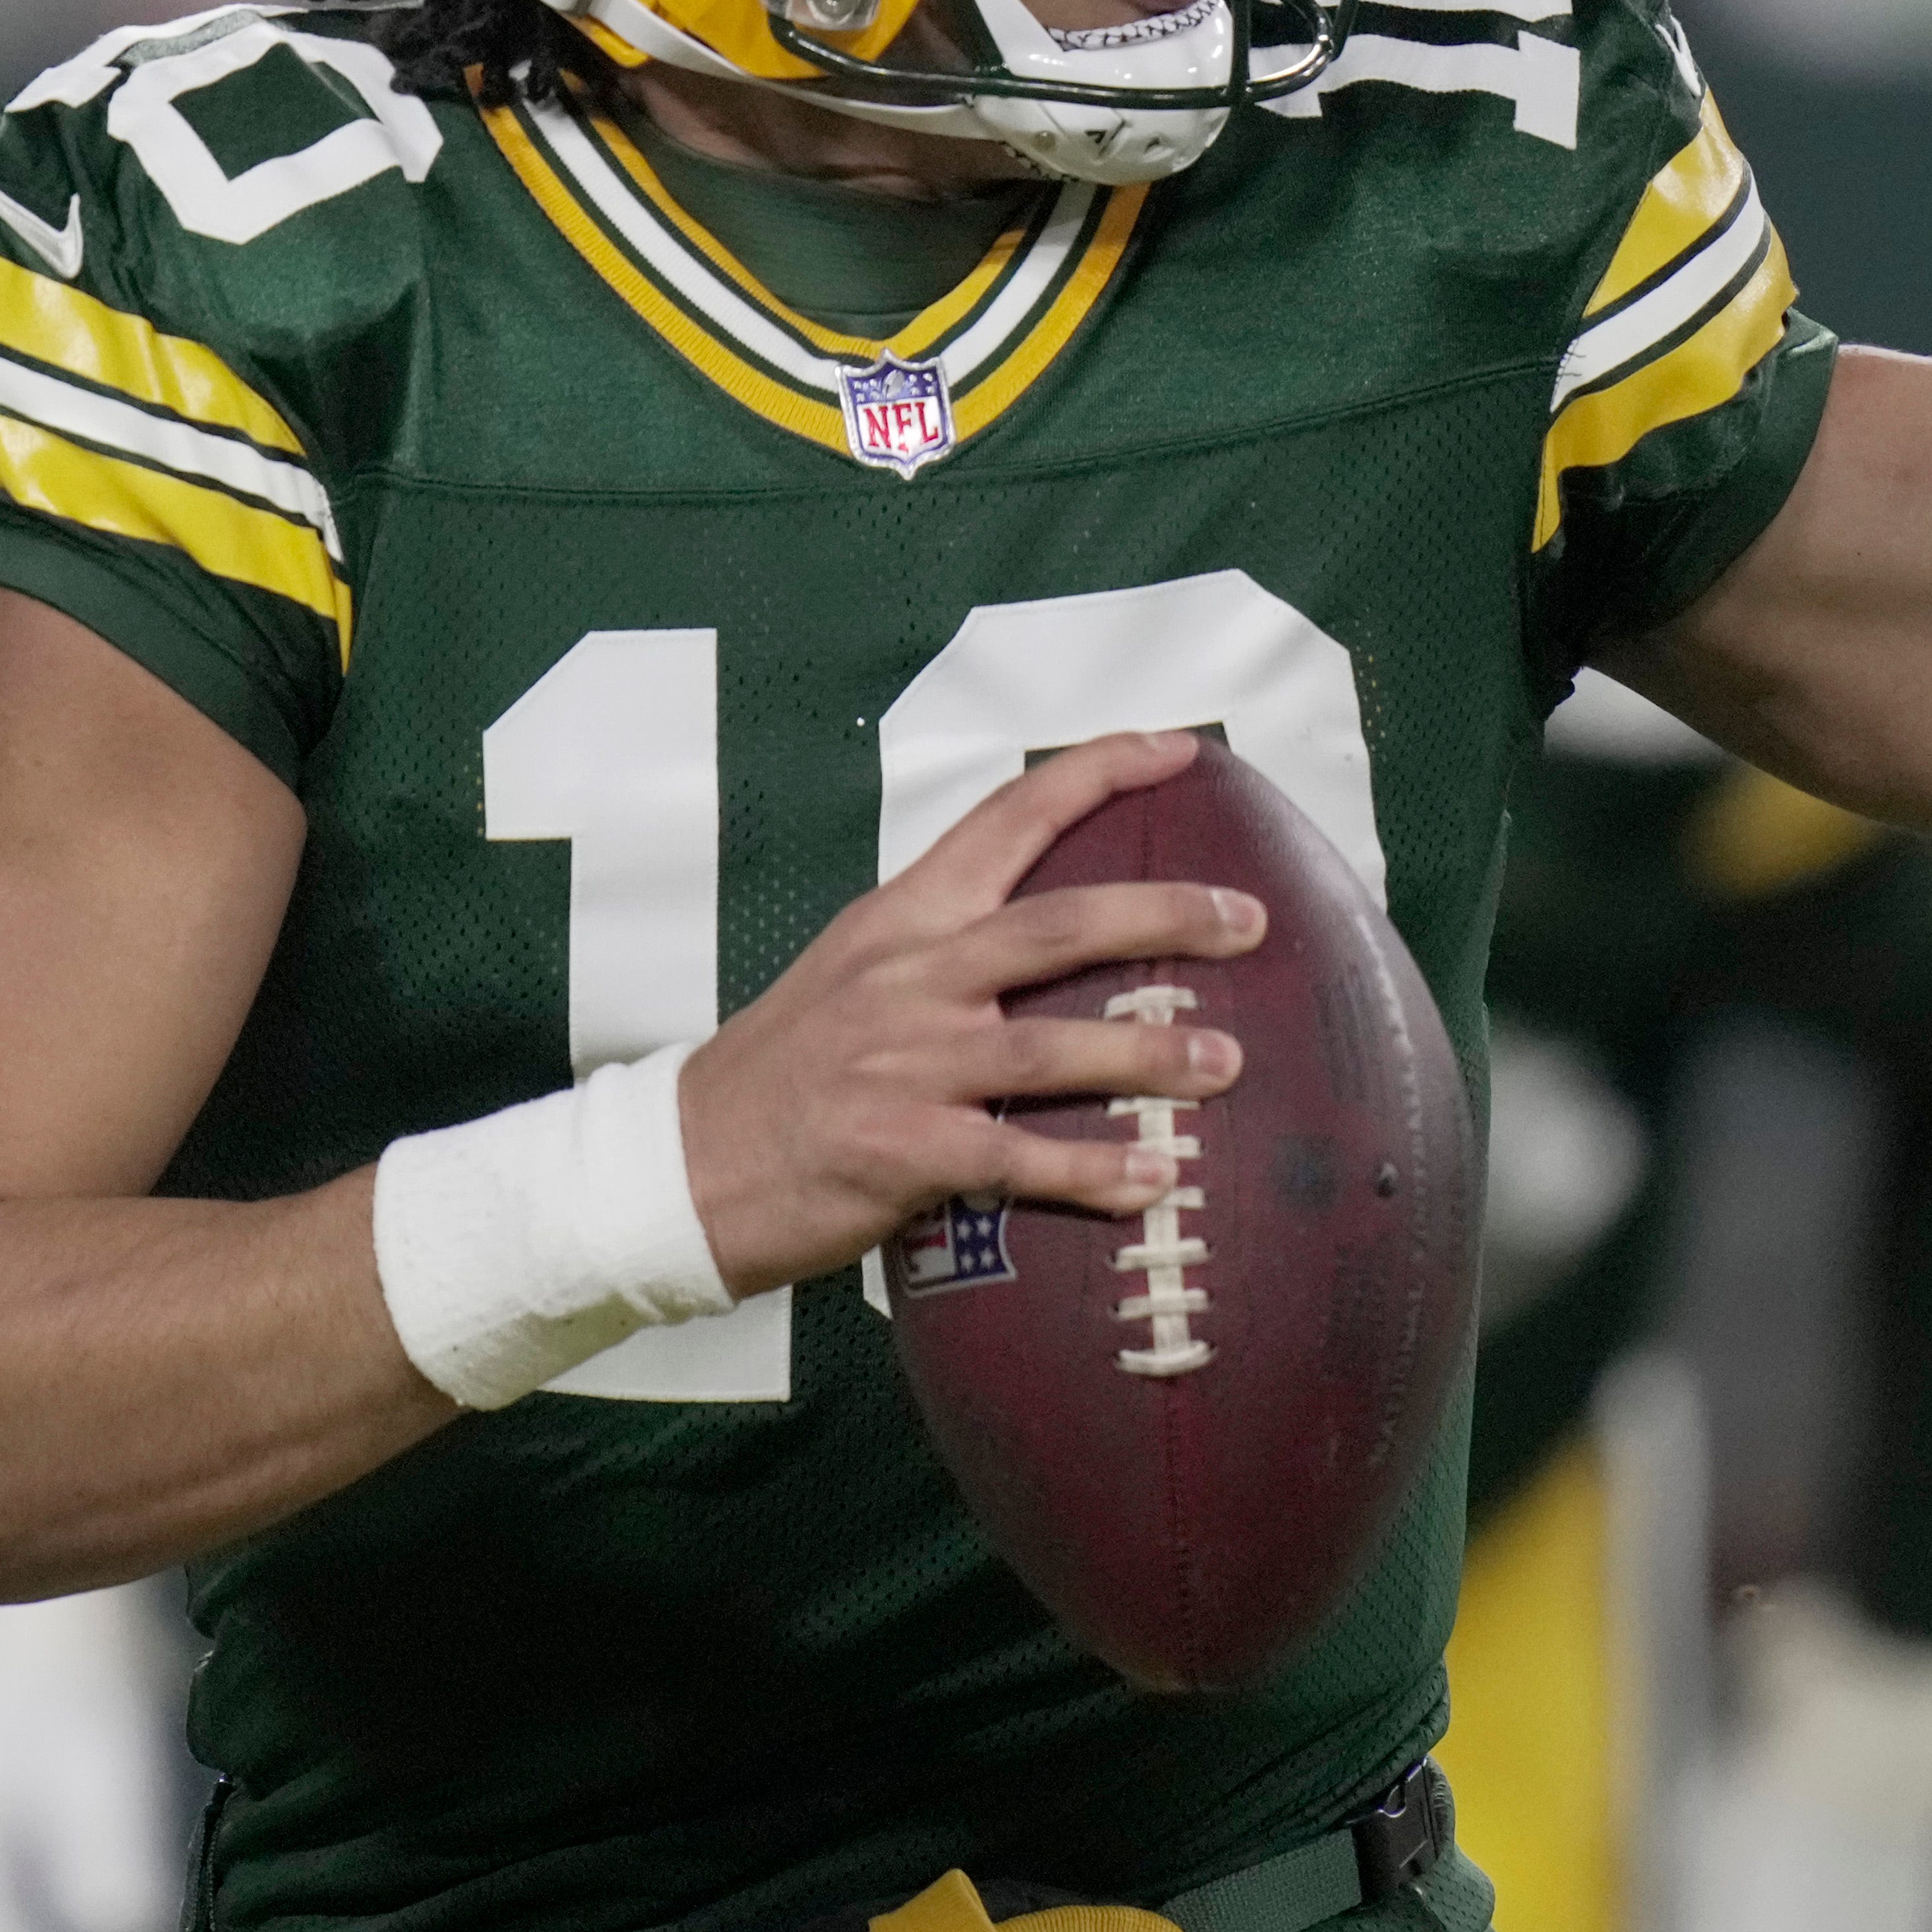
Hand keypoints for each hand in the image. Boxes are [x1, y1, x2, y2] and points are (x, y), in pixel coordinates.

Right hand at [674, 726, 1260, 1297]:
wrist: (683, 1164)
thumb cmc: (781, 1073)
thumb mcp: (853, 972)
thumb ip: (944, 948)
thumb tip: (1056, 939)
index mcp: (901, 919)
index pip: (1006, 818)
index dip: (1097, 773)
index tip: (1177, 749)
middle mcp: (909, 977)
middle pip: (1058, 925)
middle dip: (1165, 915)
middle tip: (1248, 921)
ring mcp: (906, 1065)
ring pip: (1052, 1045)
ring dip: (1150, 1054)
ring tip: (1228, 1064)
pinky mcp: (903, 1152)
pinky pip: (1019, 1157)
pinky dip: (1093, 1171)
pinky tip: (1153, 1182)